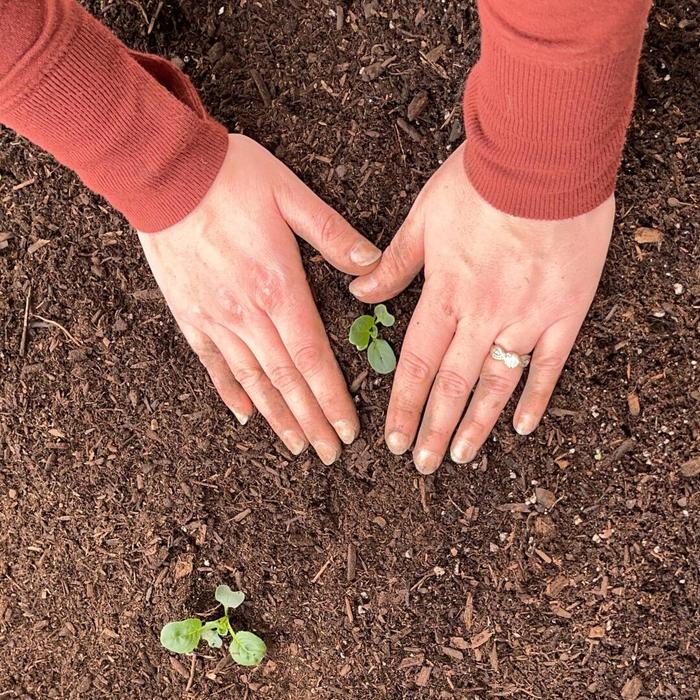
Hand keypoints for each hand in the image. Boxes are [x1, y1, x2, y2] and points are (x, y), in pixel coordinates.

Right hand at [139, 134, 380, 463]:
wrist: (162, 173)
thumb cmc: (229, 179)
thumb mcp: (290, 194)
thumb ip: (333, 234)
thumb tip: (372, 264)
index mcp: (279, 288)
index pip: (313, 359)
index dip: (332, 399)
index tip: (348, 431)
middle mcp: (248, 314)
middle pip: (286, 381)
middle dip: (311, 421)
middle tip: (330, 454)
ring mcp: (216, 318)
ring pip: (253, 381)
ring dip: (278, 417)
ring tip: (297, 447)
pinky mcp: (190, 315)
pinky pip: (213, 364)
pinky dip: (232, 392)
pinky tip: (247, 415)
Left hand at [349, 143, 613, 473]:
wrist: (545, 153)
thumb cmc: (481, 180)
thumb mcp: (424, 216)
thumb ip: (393, 263)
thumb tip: (360, 291)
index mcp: (447, 293)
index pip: (418, 364)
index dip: (404, 406)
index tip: (393, 438)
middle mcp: (484, 314)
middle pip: (453, 385)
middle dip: (434, 429)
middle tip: (421, 464)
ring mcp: (528, 316)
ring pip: (497, 384)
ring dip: (476, 425)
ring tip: (461, 457)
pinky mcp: (565, 310)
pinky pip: (550, 365)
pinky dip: (536, 398)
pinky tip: (522, 427)